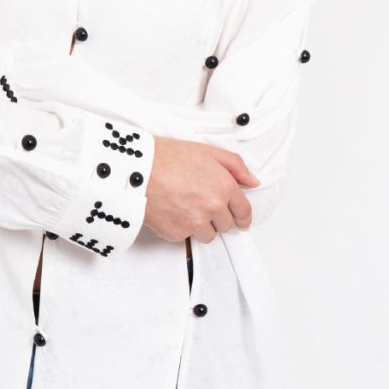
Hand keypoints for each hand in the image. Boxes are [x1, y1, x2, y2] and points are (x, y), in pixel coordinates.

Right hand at [144, 136, 260, 242]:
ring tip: (184, 206)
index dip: (242, 216)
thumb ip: (235, 165)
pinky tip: (171, 210)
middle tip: (201, 203)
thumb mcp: (205, 150)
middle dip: (217, 217)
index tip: (240, 219)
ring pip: (208, 235)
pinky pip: (186, 237)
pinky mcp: (177, 234)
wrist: (135, 169)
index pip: (244, 211)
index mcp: (223, 186)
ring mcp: (195, 222)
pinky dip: (181, 227)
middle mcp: (213, 206)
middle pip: (226, 225)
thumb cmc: (166, 156)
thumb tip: (252, 181)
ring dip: (201, 226)